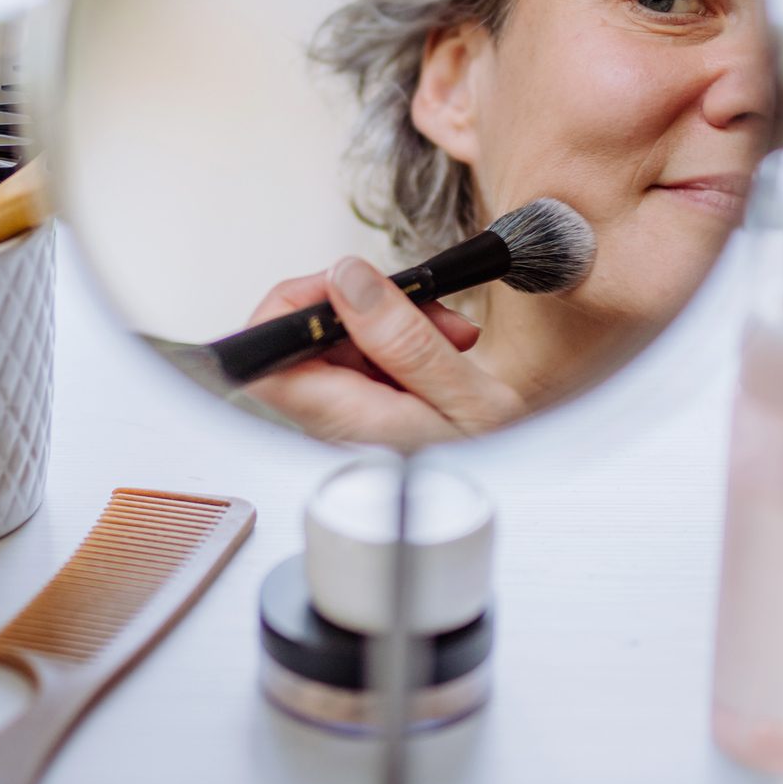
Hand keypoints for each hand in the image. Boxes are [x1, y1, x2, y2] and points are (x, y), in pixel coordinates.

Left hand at [240, 257, 525, 447]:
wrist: (517, 501)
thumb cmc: (497, 472)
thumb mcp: (466, 397)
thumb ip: (403, 339)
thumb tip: (348, 282)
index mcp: (348, 424)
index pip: (265, 361)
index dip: (291, 309)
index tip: (346, 285)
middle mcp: (330, 427)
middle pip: (300, 342)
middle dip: (360, 308)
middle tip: (419, 307)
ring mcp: (341, 423)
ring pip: (333, 348)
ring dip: (387, 326)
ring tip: (445, 335)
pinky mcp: (359, 418)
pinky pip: (357, 366)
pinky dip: (396, 348)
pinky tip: (437, 354)